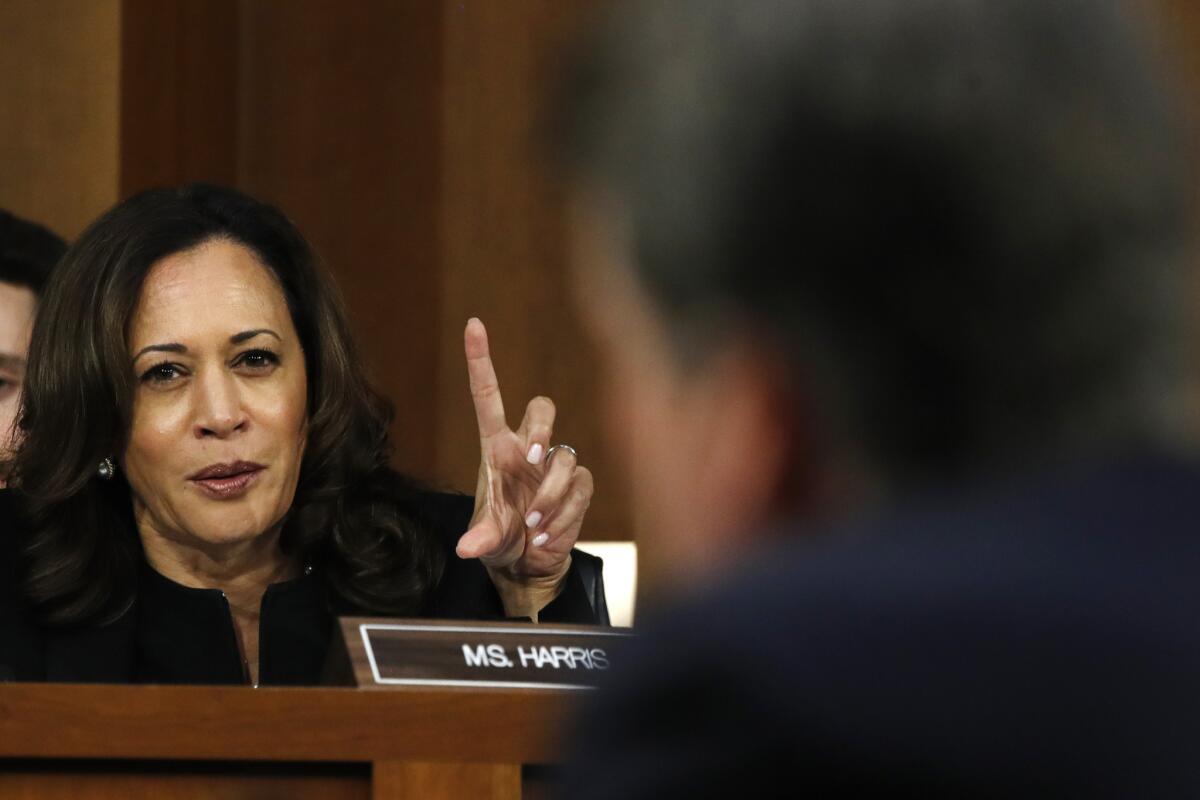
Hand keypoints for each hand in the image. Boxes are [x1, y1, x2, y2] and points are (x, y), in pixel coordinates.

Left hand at [455, 318, 593, 615]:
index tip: (473, 325)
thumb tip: (466, 548)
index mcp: (495, 448)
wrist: (528, 565)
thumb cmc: (502, 539)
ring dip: (550, 494)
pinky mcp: (578, 487)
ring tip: (533, 524)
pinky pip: (581, 488)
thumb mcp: (486, 539)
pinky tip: (546, 535)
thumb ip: (480, 539)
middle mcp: (526, 449)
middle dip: (541, 427)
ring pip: (565, 457)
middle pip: (541, 408)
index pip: (488, 394)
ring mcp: (554, 466)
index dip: (480, 359)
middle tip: (532, 458)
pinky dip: (564, 514)